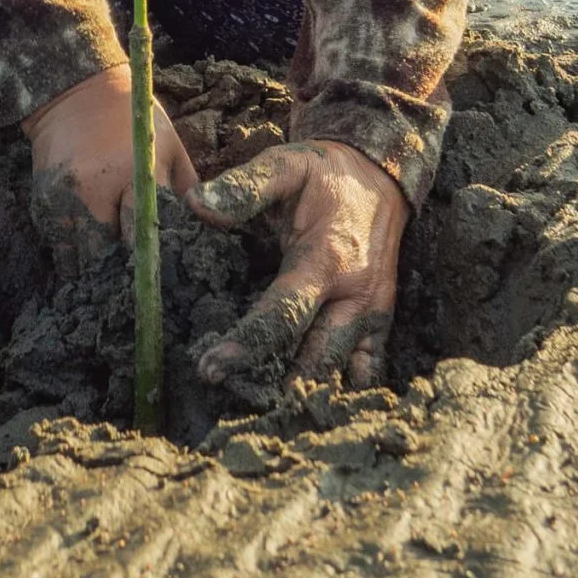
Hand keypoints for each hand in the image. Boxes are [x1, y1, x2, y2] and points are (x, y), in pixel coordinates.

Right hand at [22, 64, 197, 266]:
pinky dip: (74, 254)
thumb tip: (219, 224)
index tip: (162, 274)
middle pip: (111, 254)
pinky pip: (59, 248)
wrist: (74, 91)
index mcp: (136, 172)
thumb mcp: (170, 144)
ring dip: (97, 267)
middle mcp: (97, 188)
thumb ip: (189, 188)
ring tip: (111, 267)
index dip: (154, 259)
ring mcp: (66, 198)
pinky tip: (87, 245)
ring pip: (81, 260)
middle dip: (125, 269)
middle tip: (136, 275)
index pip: (145, 232)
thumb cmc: (132, 118)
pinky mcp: (43, 203)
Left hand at [189, 139, 407, 390]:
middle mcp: (355, 297)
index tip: (210, 369)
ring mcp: (373, 317)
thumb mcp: (286, 165)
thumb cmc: (324, 174)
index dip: (246, 345)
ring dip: (304, 396)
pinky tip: (304, 407)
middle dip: (273, 387)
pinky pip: (366, 374)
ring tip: (258, 412)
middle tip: (228, 401)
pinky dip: (339, 392)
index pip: (283, 315)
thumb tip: (197, 204)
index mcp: (327, 261)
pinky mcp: (381, 326)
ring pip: (341, 376)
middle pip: (315, 362)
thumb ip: (244, 187)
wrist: (380, 176)